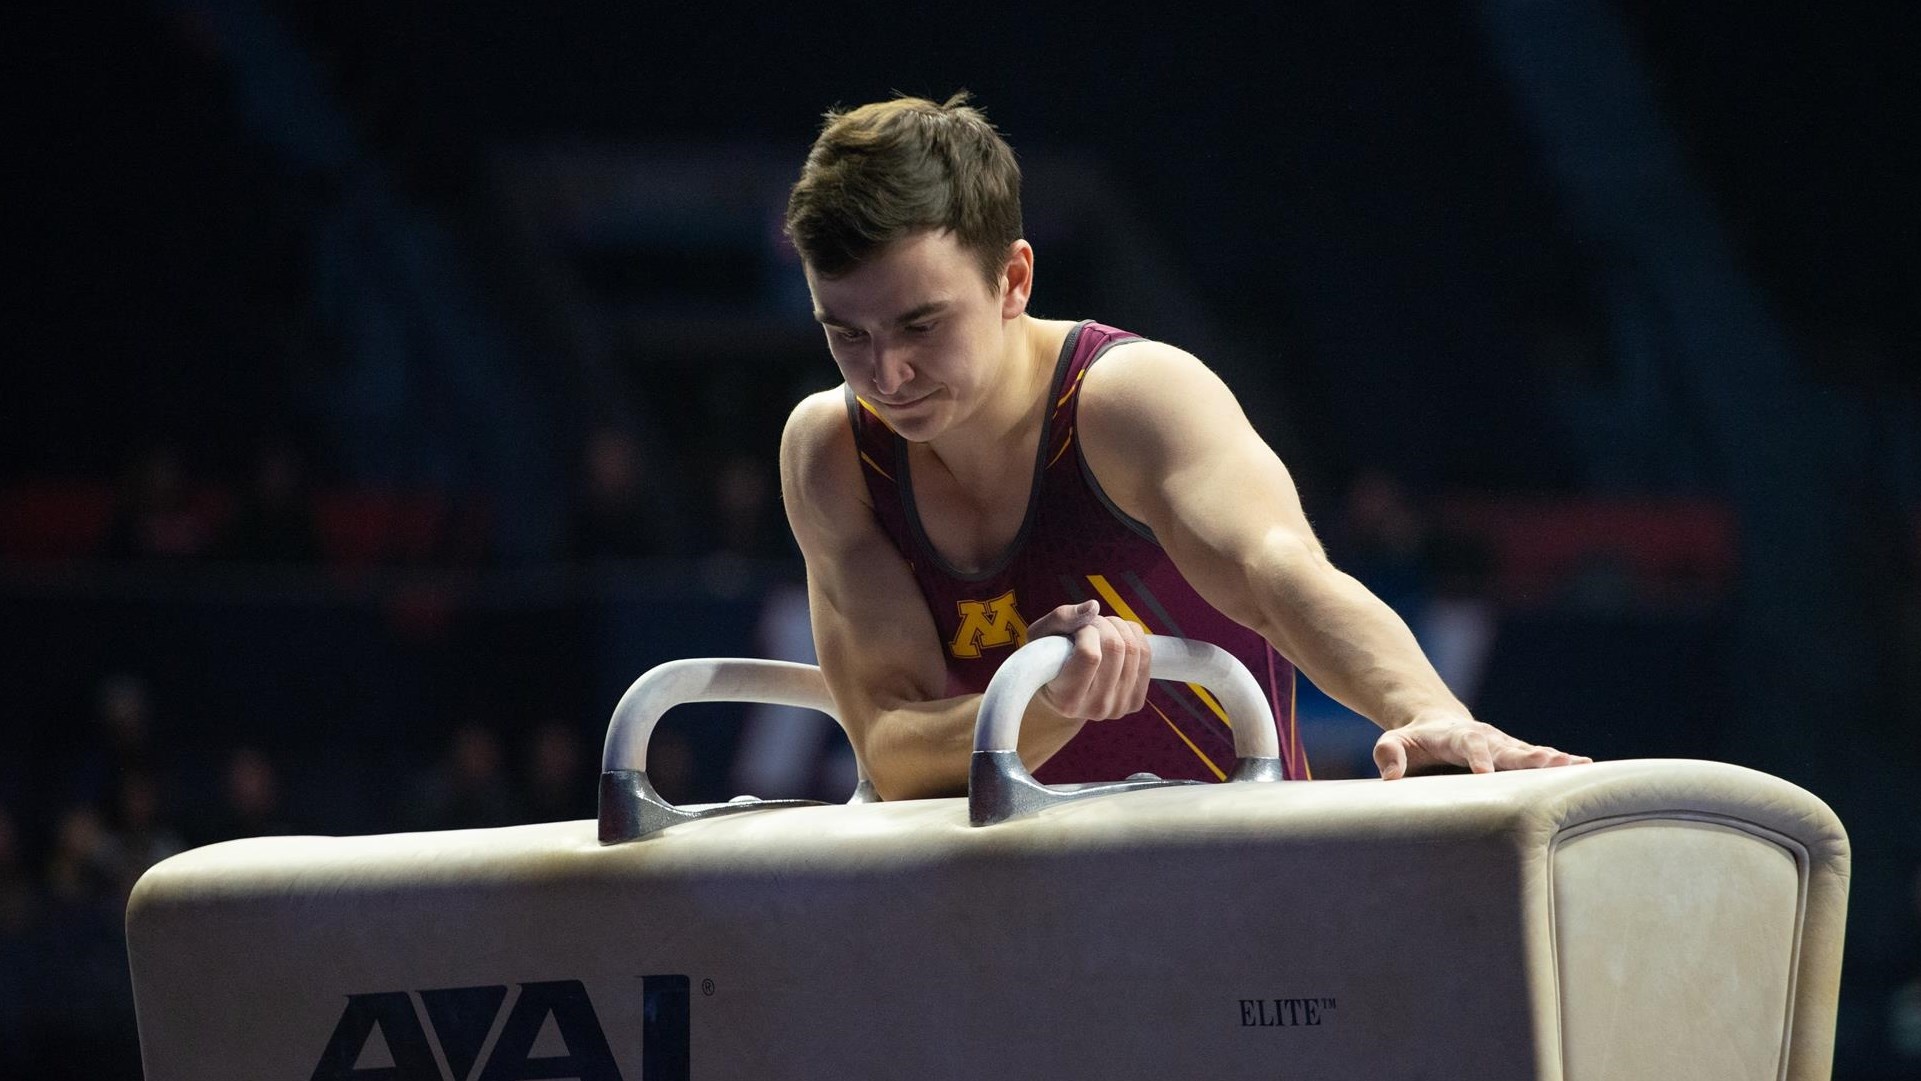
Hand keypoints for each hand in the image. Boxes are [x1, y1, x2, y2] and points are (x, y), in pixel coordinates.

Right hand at [1028, 601, 1150, 719]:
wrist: (1061, 693)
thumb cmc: (1046, 660)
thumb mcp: (1040, 636)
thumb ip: (1061, 619)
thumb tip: (1094, 606)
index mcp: (1066, 699)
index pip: (1090, 656)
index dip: (1085, 632)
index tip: (1075, 631)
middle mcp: (1095, 708)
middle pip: (1115, 648)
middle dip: (1102, 624)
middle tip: (1088, 624)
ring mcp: (1119, 706)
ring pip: (1133, 648)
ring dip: (1117, 627)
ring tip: (1100, 630)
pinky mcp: (1135, 701)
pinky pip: (1146, 655)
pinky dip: (1133, 635)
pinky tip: (1116, 636)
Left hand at [1372, 711, 1590, 779]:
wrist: (1436, 724)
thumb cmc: (1413, 740)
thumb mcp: (1393, 742)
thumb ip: (1388, 753)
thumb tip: (1391, 776)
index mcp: (1455, 735)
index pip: (1467, 744)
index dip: (1477, 756)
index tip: (1486, 773)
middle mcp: (1485, 737)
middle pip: (1508, 748)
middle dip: (1528, 757)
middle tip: (1550, 765)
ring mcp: (1503, 745)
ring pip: (1529, 752)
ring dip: (1552, 760)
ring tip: (1576, 765)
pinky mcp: (1514, 755)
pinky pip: (1538, 759)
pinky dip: (1559, 763)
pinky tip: (1584, 767)